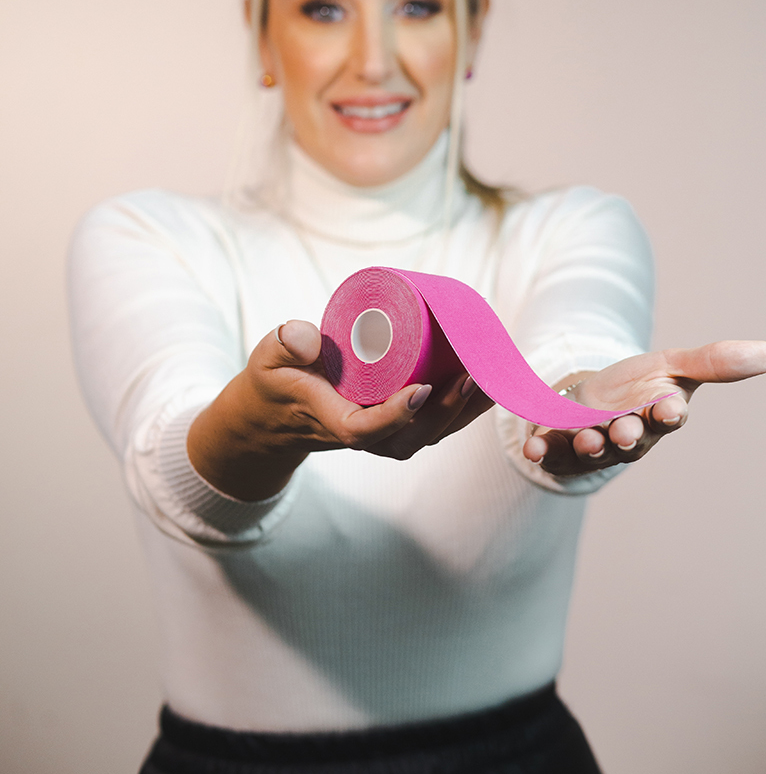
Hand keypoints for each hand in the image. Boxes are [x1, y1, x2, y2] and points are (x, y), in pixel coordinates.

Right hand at [188, 319, 492, 499]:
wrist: (274, 413)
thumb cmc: (274, 380)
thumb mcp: (267, 359)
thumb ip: (284, 344)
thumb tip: (307, 336)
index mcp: (330, 421)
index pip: (365, 430)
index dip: (396, 414)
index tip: (421, 388)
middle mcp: (362, 434)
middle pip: (411, 437)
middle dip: (446, 411)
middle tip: (471, 374)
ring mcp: (381, 434)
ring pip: (429, 434)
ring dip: (463, 411)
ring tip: (491, 378)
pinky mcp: (395, 424)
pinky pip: (434, 425)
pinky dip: (463, 409)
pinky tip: (487, 384)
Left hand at [522, 341, 765, 477]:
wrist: (589, 400)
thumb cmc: (637, 387)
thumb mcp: (673, 366)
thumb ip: (715, 361)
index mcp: (656, 415)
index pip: (668, 416)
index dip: (668, 413)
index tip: (670, 407)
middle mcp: (626, 435)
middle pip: (629, 439)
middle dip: (626, 433)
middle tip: (622, 428)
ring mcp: (591, 442)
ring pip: (592, 449)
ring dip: (588, 444)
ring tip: (585, 436)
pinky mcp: (558, 445)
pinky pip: (551, 451)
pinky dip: (542, 449)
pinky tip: (533, 445)